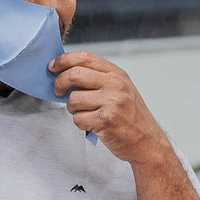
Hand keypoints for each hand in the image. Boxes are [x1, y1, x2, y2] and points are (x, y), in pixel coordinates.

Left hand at [50, 51, 165, 163]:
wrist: (147, 141)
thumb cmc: (130, 116)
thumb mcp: (120, 89)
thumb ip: (97, 78)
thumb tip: (65, 72)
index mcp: (117, 74)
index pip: (85, 57)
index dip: (64, 60)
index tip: (52, 66)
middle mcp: (115, 85)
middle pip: (74, 74)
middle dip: (59, 83)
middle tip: (58, 92)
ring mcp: (111, 102)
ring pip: (73, 99)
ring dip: (72, 108)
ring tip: (84, 113)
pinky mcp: (105, 120)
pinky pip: (78, 119)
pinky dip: (80, 123)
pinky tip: (92, 124)